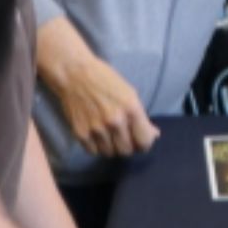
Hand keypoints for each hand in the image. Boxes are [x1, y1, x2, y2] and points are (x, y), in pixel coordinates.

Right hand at [36, 20, 159, 157]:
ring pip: (110, 153)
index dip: (144, 143)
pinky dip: (96, 146)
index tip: (140, 140)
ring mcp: (97, 129)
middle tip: (124, 137)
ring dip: (112, 147)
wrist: (74, 73)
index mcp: (131, 109)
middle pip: (127, 151)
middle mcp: (115, 121)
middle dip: (128, 146)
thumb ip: (141, 116)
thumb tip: (153, 135)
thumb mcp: (129, 93)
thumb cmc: (104, 79)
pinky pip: (93, 152)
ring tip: (109, 135)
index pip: (144, 141)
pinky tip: (97, 135)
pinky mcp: (80, 133)